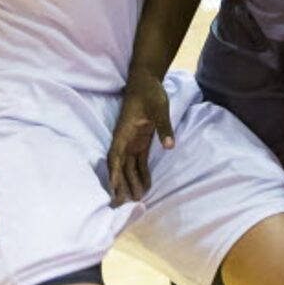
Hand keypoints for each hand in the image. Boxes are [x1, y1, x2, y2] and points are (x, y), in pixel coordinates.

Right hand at [107, 69, 174, 204]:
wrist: (146, 81)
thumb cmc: (149, 93)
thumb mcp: (158, 107)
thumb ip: (163, 126)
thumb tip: (169, 145)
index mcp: (124, 132)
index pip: (115, 155)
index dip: (114, 172)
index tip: (114, 188)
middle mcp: (125, 139)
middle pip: (120, 165)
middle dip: (121, 184)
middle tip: (123, 203)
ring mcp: (132, 141)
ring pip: (128, 166)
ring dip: (131, 182)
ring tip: (136, 200)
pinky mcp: (140, 141)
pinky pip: (138, 161)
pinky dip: (141, 174)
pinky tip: (145, 187)